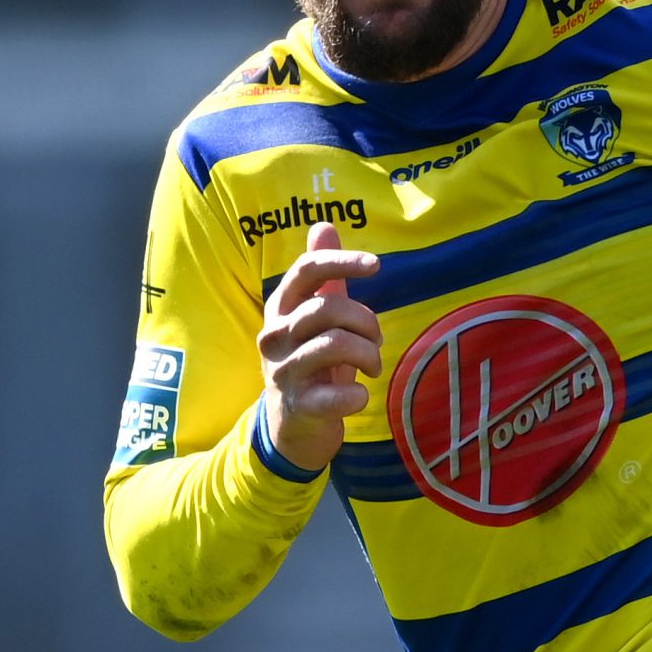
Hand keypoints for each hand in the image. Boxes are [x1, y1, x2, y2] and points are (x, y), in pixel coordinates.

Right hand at [258, 221, 382, 473]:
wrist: (292, 426)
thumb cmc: (311, 364)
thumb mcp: (314, 318)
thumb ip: (322, 276)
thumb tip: (324, 225)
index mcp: (281, 309)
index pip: (306, 271)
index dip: (341, 262)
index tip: (376, 265)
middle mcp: (275, 336)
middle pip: (328, 309)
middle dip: (366, 322)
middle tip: (376, 341)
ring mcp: (284, 372)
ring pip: (335, 346)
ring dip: (369, 355)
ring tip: (373, 366)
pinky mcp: (300, 406)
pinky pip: (337, 395)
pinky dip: (357, 395)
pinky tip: (360, 394)